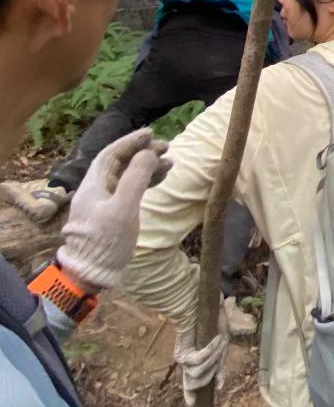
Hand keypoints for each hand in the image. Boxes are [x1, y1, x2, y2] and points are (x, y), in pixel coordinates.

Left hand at [56, 129, 170, 291]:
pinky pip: (129, 189)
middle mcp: (96, 189)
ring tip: (170, 163)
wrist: (91, 274)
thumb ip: (136, 178)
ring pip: (127, 175)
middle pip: (120, 163)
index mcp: (93, 184)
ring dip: (147, 167)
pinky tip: (160, 179)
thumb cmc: (106, 241)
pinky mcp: (111, 214)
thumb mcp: (123, 209)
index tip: (151, 133)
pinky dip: (145, 182)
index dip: (130, 141)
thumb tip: (148, 154)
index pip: (111, 154)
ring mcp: (103, 202)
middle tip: (166, 148)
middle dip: (142, 153)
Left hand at [174, 301, 230, 406]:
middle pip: (200, 382)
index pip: (190, 385)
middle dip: (215, 367)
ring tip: (219, 339)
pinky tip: (216, 338)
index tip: (191, 404)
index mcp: (194, 363)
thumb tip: (217, 386)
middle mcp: (186, 364)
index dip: (190, 394)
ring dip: (214, 356)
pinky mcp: (182, 353)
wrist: (203, 305)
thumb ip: (218, 367)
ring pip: (201, 371)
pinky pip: (200, 359)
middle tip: (221, 346)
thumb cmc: (213, 322)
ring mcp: (183, 360)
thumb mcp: (220, 349)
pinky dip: (211, 349)